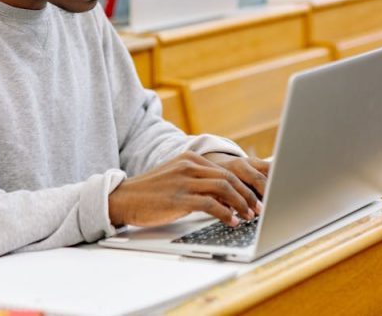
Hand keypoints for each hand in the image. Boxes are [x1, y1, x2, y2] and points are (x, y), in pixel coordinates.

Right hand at [108, 151, 263, 227]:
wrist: (124, 198)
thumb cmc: (152, 192)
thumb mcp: (177, 178)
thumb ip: (199, 181)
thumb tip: (226, 196)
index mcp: (190, 158)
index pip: (226, 170)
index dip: (244, 185)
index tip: (254, 198)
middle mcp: (189, 166)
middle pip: (229, 177)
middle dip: (247, 195)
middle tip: (257, 209)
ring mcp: (184, 181)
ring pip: (224, 188)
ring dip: (241, 204)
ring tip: (248, 216)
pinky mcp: (179, 198)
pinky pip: (211, 204)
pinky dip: (226, 213)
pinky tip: (231, 222)